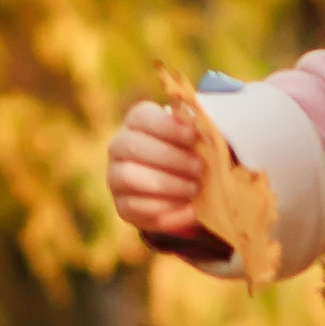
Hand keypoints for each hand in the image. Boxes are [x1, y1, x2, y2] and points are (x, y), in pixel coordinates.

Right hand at [109, 99, 206, 235]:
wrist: (177, 191)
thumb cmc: (188, 154)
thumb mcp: (194, 141)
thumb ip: (198, 134)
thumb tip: (209, 131)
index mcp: (137, 122)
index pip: (142, 117)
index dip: (167, 125)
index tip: (193, 134)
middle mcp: (119, 146)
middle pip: (133, 146)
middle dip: (171, 158)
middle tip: (199, 167)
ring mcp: (115, 177)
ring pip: (130, 177)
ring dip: (167, 184)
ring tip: (194, 188)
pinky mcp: (122, 206)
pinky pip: (136, 207)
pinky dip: (165, 208)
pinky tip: (189, 209)